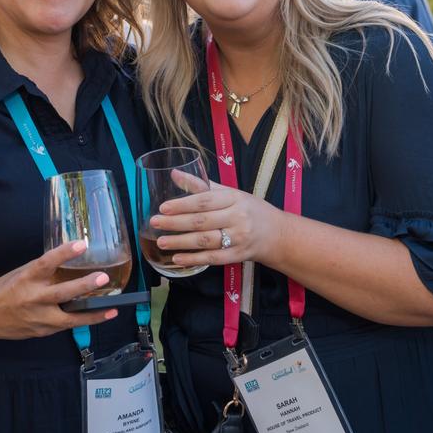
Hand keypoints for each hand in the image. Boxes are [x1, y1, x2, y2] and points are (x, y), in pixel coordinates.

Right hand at [0, 240, 117, 340]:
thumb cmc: (4, 290)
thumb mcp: (21, 273)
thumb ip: (43, 269)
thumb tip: (68, 259)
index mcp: (26, 278)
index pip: (46, 262)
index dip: (64, 253)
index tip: (81, 244)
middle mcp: (33, 298)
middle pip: (61, 293)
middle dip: (84, 286)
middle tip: (103, 278)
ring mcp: (38, 318)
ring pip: (70, 318)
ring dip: (94, 313)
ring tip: (113, 308)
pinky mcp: (43, 331)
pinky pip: (67, 325)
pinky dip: (84, 320)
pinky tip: (100, 315)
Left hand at [152, 169, 285, 267]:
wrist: (277, 234)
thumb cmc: (250, 210)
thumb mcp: (230, 193)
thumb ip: (202, 185)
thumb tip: (174, 173)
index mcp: (234, 198)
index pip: (205, 200)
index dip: (183, 204)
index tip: (163, 207)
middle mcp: (237, 217)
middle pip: (202, 221)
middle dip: (175, 223)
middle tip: (155, 223)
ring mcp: (238, 238)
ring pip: (205, 241)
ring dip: (181, 242)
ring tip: (161, 241)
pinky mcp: (238, 256)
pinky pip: (212, 258)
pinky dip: (194, 259)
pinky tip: (177, 259)